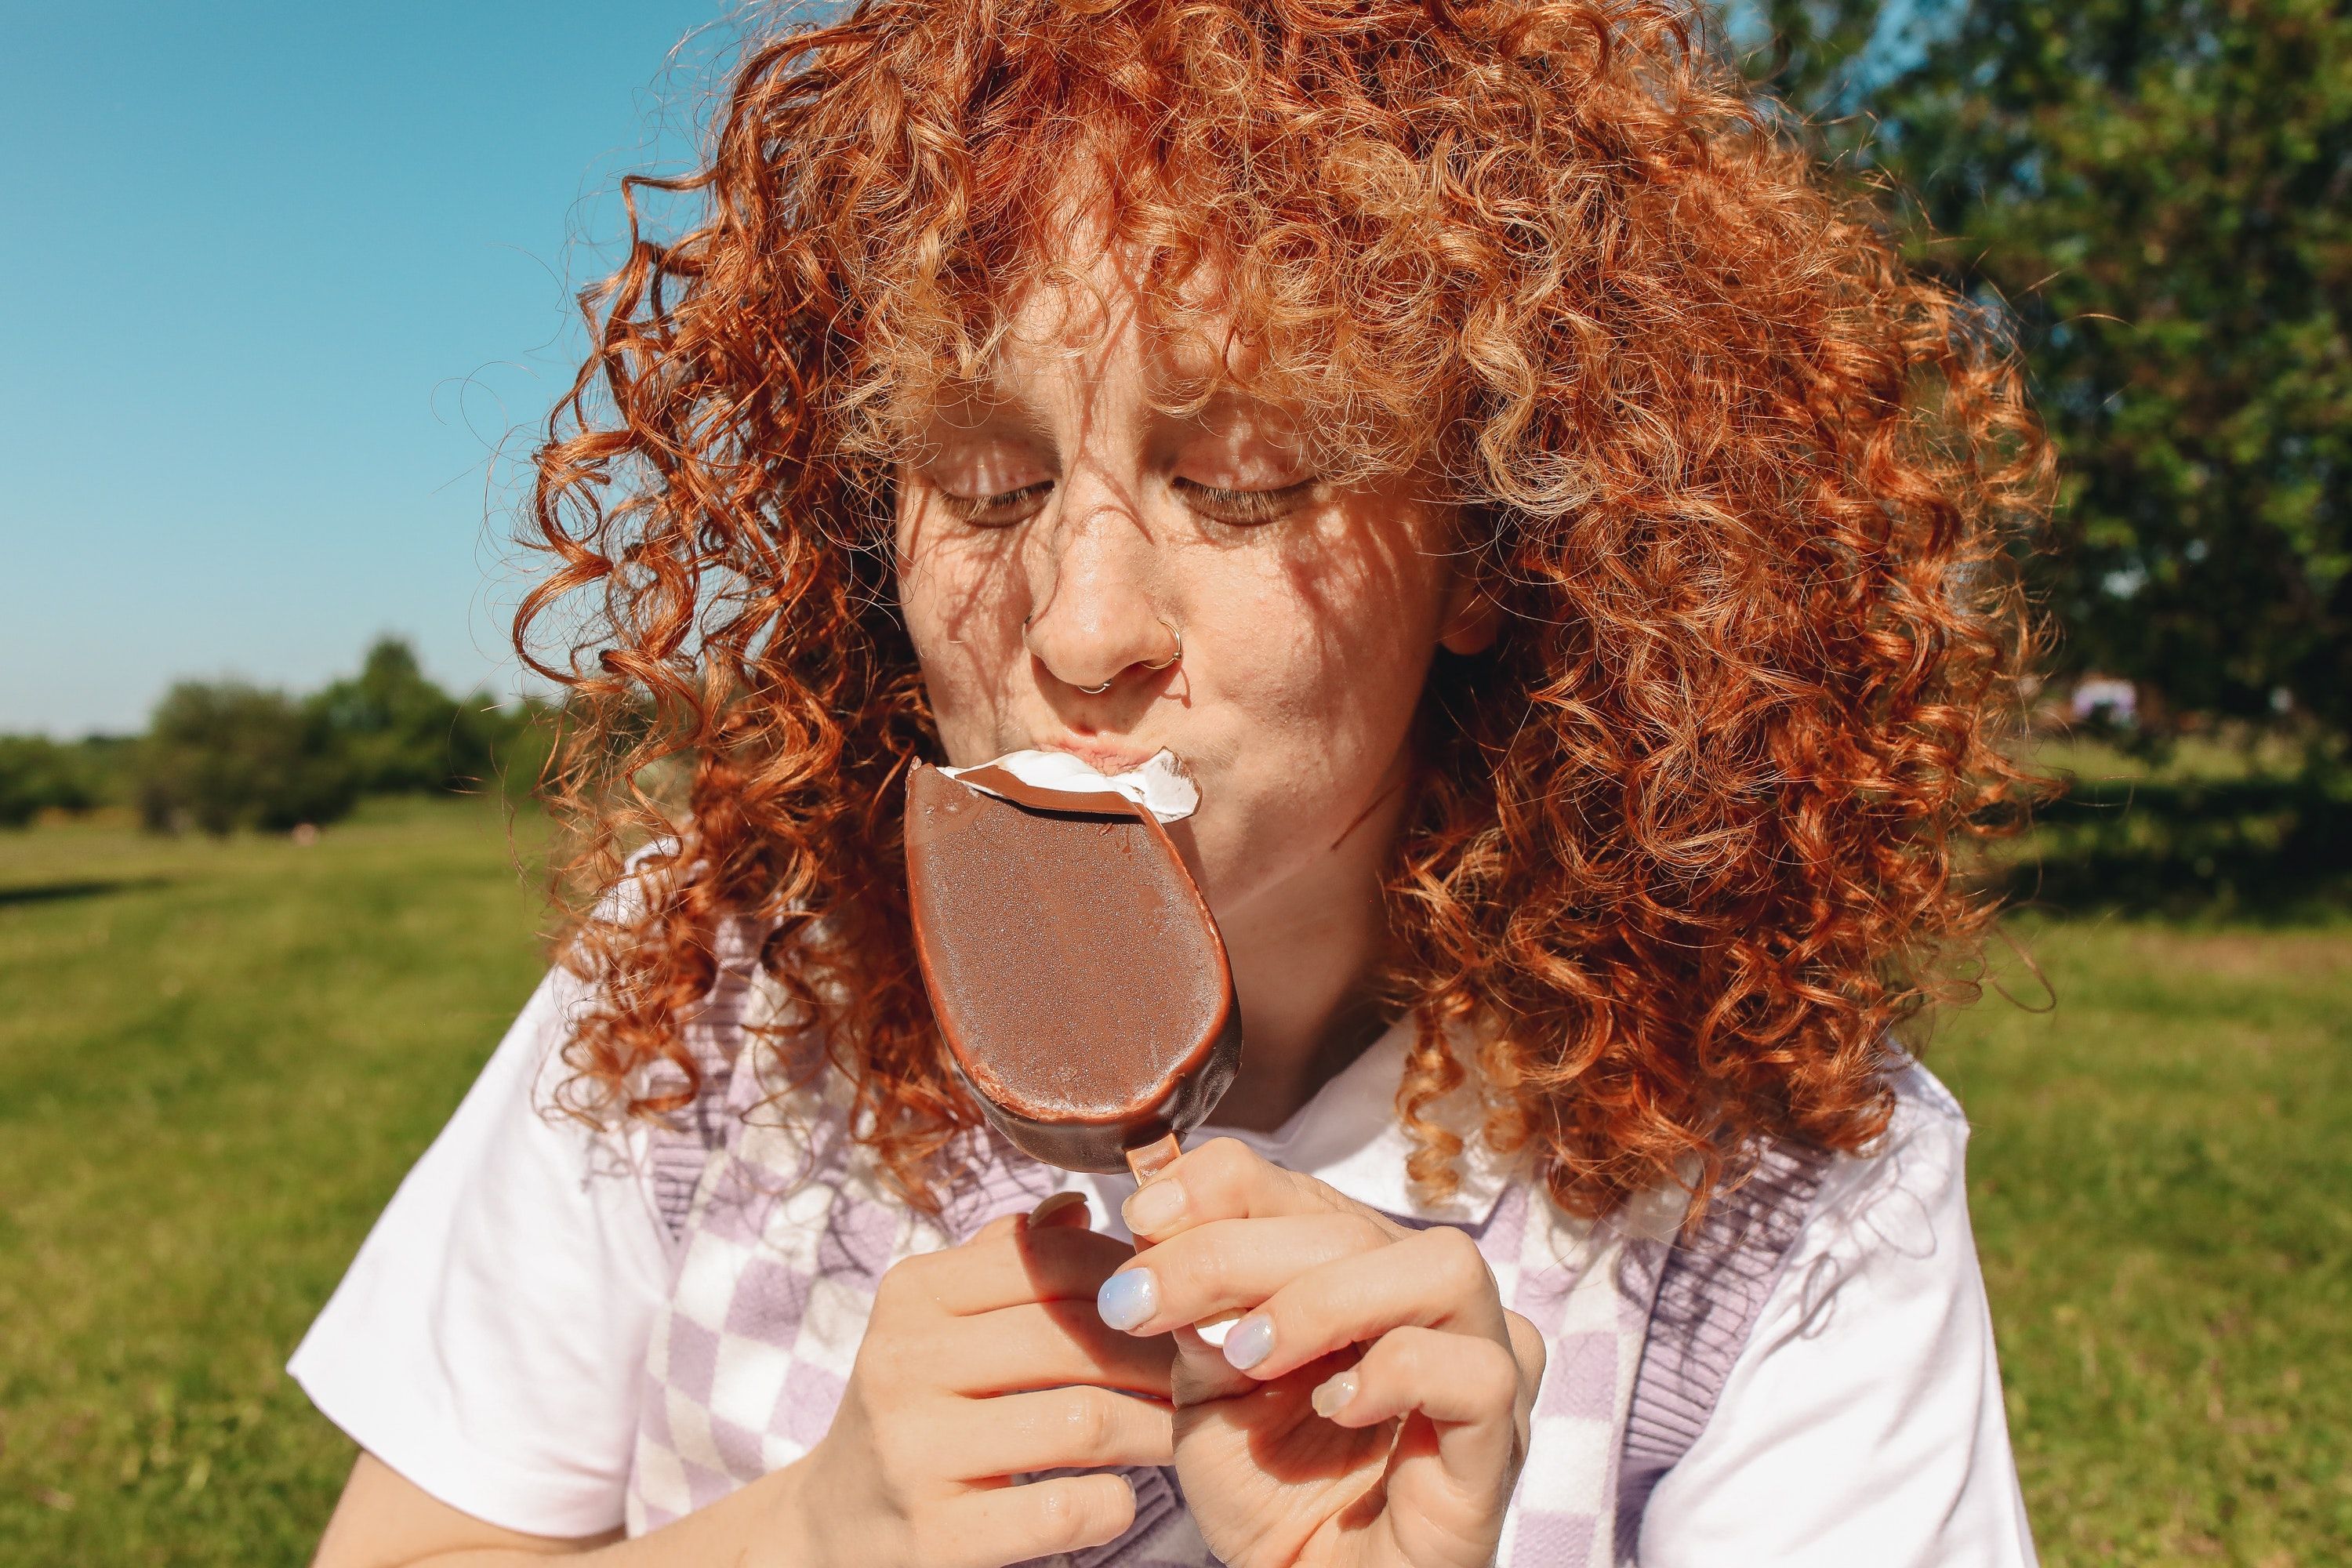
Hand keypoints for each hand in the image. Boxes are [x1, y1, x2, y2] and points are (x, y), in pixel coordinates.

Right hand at [775, 1194, 1175, 1567]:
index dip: (1136, 1274)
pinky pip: (1063, 1511)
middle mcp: (904, 1363)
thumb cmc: (916, 1408)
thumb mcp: (938, 1323)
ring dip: (1154, 1428)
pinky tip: (1119, 1497)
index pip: (1052, 1259)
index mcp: (914, 1294)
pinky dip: (1111, 1504)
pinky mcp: (935, 1535)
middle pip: (1076, 1338)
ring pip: (1084, 1420)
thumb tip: (1077, 1205)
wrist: (835, 1527)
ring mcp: (915, 1452)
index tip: (1182, 1300)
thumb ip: (1005, 1264)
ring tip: (1183, 1430)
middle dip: (1160, 1355)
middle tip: (1207, 1370)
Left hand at [1095, 1141, 1543, 1567]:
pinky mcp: (1500, 1441)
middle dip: (1235, 1251)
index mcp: (1357, 1275)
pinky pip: (1477, 1373)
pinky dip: (1395, 1374)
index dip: (1217, 1186)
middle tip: (1149, 1300)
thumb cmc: (1272, 1501)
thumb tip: (1168, 1238)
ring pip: (1442, 1267)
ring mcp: (1479, 1366)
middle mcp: (1429, 1306)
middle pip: (1355, 1223)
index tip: (1139, 1222)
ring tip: (1249, 1353)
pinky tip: (1334, 1405)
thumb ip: (1198, 1318)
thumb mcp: (1208, 1397)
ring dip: (1327, 1298)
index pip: (1299, 1189)